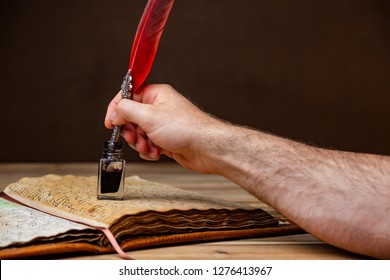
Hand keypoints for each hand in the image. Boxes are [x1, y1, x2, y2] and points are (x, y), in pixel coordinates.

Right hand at [105, 84, 221, 172]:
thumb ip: (127, 110)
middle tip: (134, 138)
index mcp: (156, 95)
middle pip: (131, 118)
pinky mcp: (166, 140)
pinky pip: (149, 144)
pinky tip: (157, 153)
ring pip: (139, 134)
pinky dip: (150, 150)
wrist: (206, 149)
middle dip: (131, 132)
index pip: (128, 96)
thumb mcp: (149, 116)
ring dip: (140, 143)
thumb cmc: (186, 129)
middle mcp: (159, 108)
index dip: (117, 109)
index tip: (110, 122)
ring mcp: (163, 125)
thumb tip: (115, 112)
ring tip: (149, 147)